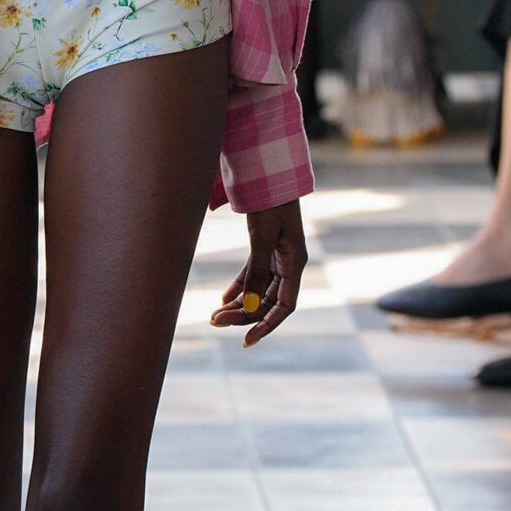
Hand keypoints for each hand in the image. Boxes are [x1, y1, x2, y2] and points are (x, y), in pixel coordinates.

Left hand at [211, 198, 305, 347]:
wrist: (269, 171)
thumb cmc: (269, 201)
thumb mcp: (261, 237)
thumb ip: (256, 271)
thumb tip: (248, 306)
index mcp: (295, 262)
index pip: (284, 306)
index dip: (267, 325)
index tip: (247, 339)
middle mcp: (289, 263)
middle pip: (268, 300)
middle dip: (244, 314)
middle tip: (215, 321)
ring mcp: (277, 255)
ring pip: (258, 289)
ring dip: (239, 303)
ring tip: (215, 314)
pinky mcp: (265, 247)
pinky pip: (253, 274)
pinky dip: (240, 287)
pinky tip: (224, 298)